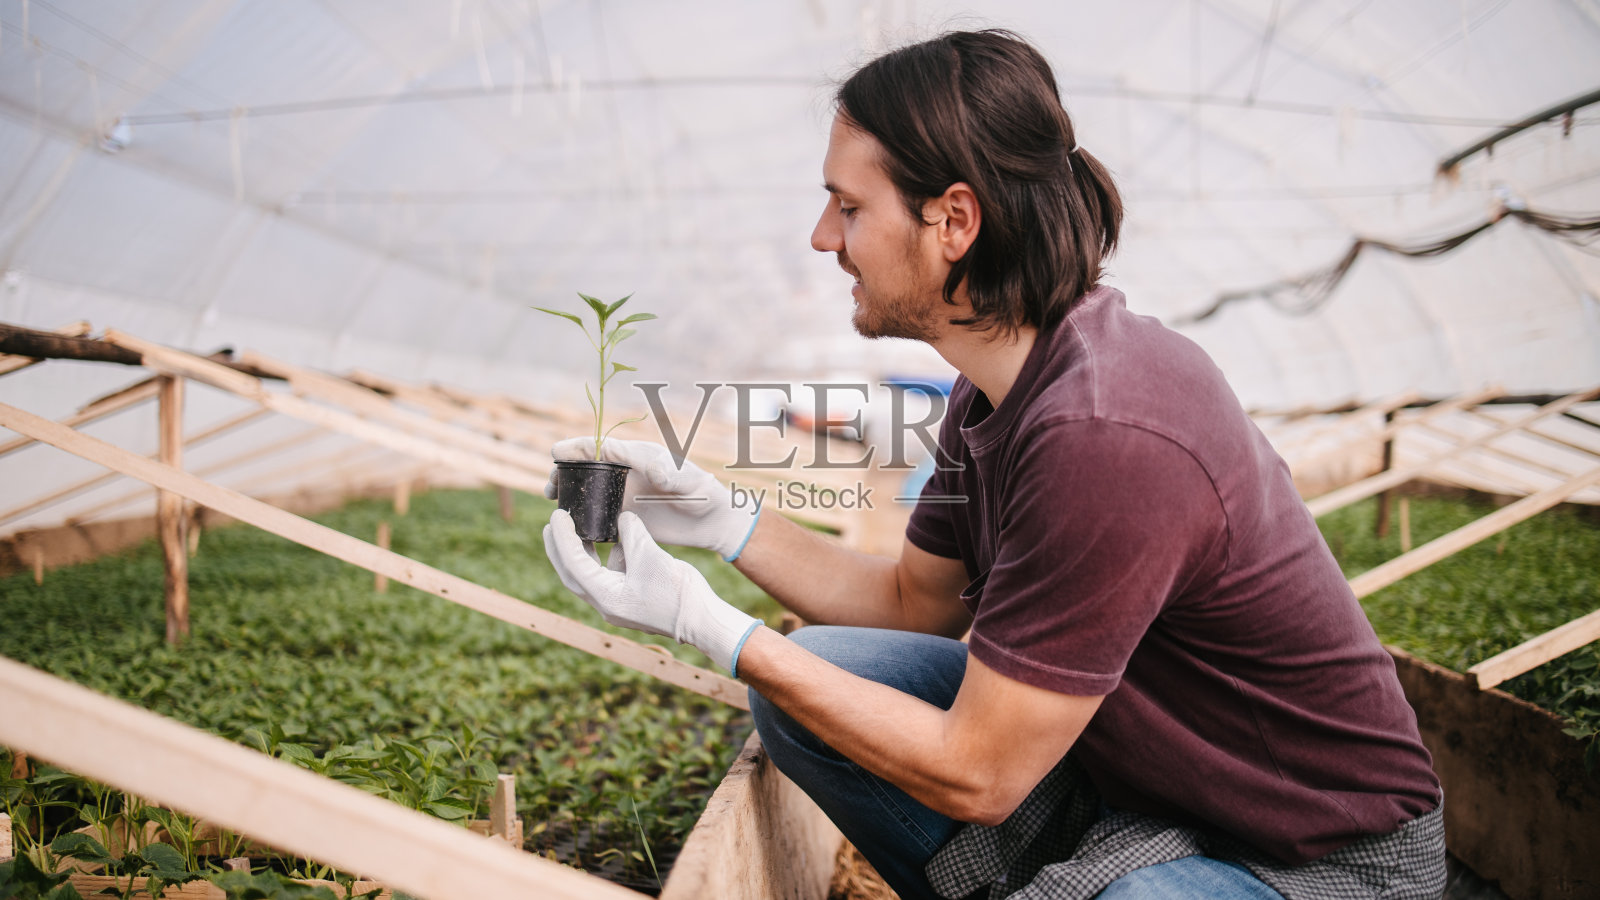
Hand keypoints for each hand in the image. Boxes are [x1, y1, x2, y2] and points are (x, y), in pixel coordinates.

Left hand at [543, 509, 761, 673]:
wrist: (702, 620)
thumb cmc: (678, 592)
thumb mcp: (651, 555)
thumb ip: (631, 534)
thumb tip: (621, 519)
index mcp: (605, 597)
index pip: (573, 563)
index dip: (562, 536)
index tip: (557, 514)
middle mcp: (605, 604)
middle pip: (571, 573)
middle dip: (560, 547)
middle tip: (553, 522)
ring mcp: (617, 605)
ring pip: (590, 575)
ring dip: (584, 552)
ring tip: (582, 526)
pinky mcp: (629, 600)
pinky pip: (609, 576)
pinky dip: (608, 558)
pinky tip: (617, 540)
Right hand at [544, 437, 759, 560]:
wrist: (711, 520)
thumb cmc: (703, 493)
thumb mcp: (689, 480)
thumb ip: (671, 473)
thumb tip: (652, 468)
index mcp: (637, 456)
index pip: (601, 447)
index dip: (577, 447)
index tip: (556, 451)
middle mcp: (625, 472)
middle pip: (586, 466)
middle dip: (563, 470)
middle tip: (549, 483)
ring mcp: (622, 494)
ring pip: (586, 488)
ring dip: (566, 491)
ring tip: (551, 498)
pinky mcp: (623, 516)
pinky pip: (595, 512)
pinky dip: (579, 514)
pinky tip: (566, 523)